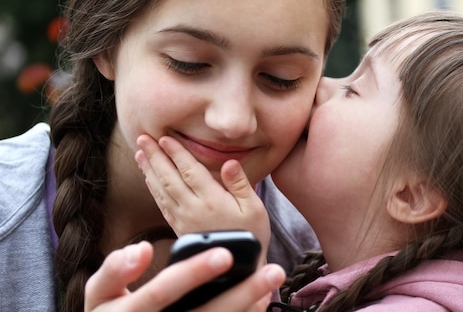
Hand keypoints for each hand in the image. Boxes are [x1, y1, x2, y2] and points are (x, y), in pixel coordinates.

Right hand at [85, 241, 285, 311]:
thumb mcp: (100, 294)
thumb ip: (115, 270)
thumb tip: (142, 249)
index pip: (162, 292)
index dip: (192, 274)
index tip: (224, 254)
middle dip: (240, 295)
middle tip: (271, 271)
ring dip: (247, 308)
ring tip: (271, 286)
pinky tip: (259, 303)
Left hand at [135, 135, 269, 249]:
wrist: (239, 269)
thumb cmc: (250, 235)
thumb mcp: (255, 209)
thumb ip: (241, 184)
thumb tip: (229, 162)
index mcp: (213, 201)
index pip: (190, 171)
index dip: (176, 153)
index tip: (164, 138)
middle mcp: (194, 209)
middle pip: (169, 178)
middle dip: (155, 156)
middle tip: (143, 138)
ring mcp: (184, 219)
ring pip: (162, 190)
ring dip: (149, 170)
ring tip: (140, 153)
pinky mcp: (180, 228)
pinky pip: (162, 205)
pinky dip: (153, 189)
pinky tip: (149, 179)